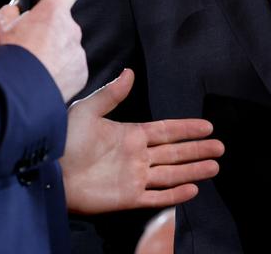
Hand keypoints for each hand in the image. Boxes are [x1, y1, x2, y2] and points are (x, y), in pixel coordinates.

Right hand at [0, 0, 86, 101]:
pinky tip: (47, 76)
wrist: (18, 91)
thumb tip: (15, 10)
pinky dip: (63, 70)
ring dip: (58, 51)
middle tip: (35, 43)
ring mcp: (78, 52)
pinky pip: (74, 66)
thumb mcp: (1, 27)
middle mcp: (71, 29)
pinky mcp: (81, 72)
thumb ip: (11, 12)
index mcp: (53, 12)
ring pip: (70, 45)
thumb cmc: (10, 58)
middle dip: (54, 30)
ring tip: (40, 64)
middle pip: (66, 22)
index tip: (49, 5)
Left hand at [61, 68, 223, 213]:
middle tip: (221, 147)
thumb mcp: (88, 109)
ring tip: (215, 166)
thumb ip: (112, 94)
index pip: (166, 131)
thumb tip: (130, 72)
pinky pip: (157, 196)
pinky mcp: (128, 197)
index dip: (187, 129)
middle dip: (197, 149)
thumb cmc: (64, 138)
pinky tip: (193, 189)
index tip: (207, 126)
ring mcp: (134, 177)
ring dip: (193, 170)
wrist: (49, 169)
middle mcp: (136, 156)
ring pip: (171, 174)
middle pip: (175, 153)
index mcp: (129, 134)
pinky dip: (175, 194)